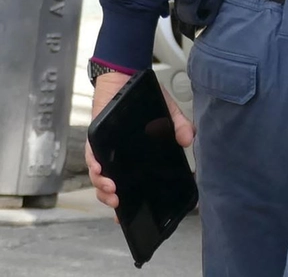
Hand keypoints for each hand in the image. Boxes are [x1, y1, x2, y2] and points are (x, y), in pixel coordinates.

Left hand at [86, 71, 195, 216]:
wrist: (126, 77)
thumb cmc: (146, 99)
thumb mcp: (169, 114)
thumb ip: (180, 127)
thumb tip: (189, 140)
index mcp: (136, 157)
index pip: (131, 183)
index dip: (129, 202)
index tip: (129, 217)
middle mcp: (119, 157)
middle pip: (111, 186)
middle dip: (113, 199)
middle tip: (120, 206)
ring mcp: (107, 150)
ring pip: (99, 176)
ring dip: (103, 187)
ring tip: (113, 190)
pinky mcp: (95, 139)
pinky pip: (92, 156)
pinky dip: (95, 165)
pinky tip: (100, 170)